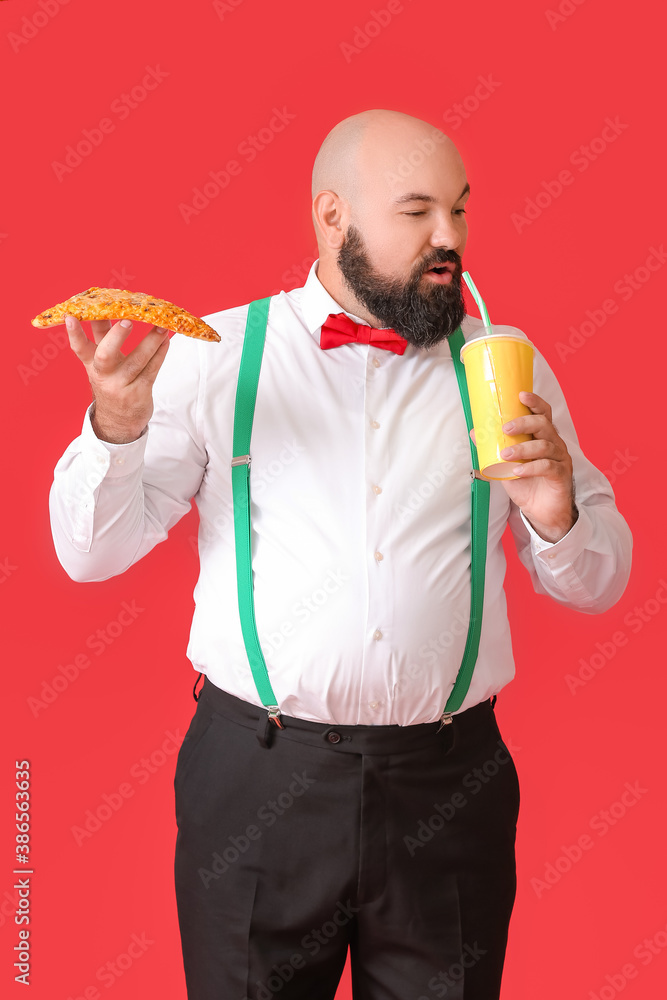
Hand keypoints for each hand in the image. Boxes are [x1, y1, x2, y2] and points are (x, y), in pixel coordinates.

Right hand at [65, 316, 171, 442]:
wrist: (119, 421)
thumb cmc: (112, 382)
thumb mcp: (102, 363)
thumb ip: (104, 336)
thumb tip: (107, 304)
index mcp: (91, 365)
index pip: (79, 347)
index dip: (74, 332)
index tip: (71, 316)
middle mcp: (104, 375)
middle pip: (105, 354)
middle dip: (116, 336)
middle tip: (127, 320)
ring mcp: (121, 385)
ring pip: (136, 361)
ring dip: (150, 342)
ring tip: (162, 327)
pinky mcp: (139, 393)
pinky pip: (151, 370)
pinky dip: (160, 354)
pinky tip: (165, 342)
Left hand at [471, 391, 577, 542]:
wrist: (541, 511)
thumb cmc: (525, 483)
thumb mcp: (505, 465)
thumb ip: (492, 449)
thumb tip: (474, 432)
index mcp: (543, 436)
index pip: (543, 413)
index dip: (534, 402)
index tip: (520, 395)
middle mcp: (555, 444)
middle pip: (544, 425)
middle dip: (524, 423)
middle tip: (506, 428)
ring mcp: (560, 459)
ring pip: (545, 445)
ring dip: (522, 449)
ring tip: (505, 456)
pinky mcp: (562, 475)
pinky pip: (548, 467)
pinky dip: (531, 467)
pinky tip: (517, 472)